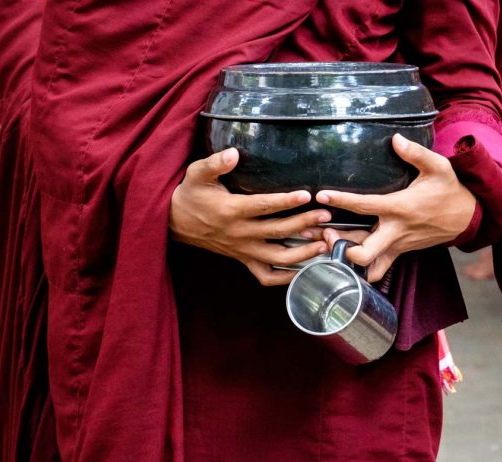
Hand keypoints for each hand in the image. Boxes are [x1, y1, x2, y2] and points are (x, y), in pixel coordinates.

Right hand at [169, 148, 331, 285]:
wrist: (174, 222)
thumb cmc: (190, 195)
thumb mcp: (196, 174)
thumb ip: (215, 163)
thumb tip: (234, 153)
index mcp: (231, 210)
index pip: (263, 207)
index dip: (286, 201)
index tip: (307, 195)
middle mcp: (239, 233)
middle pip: (277, 231)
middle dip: (304, 224)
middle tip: (327, 215)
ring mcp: (243, 249)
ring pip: (277, 258)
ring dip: (303, 253)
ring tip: (324, 243)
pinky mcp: (243, 259)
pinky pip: (266, 275)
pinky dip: (285, 278)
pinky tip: (304, 269)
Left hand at [315, 134, 475, 281]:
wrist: (466, 217)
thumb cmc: (449, 190)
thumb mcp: (439, 167)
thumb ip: (416, 153)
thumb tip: (395, 139)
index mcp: (400, 208)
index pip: (365, 206)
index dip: (342, 201)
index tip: (322, 195)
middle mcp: (396, 231)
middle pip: (364, 253)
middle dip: (341, 247)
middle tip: (325, 232)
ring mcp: (397, 245)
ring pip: (367, 264)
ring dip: (345, 258)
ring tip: (327, 241)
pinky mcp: (400, 252)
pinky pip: (378, 269)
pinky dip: (361, 268)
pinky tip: (345, 254)